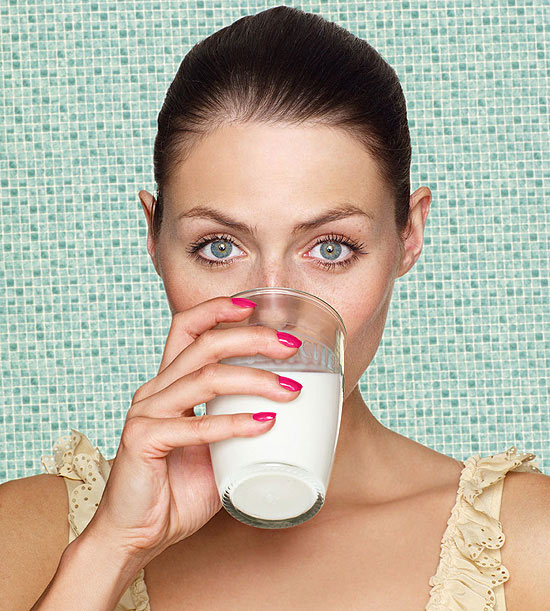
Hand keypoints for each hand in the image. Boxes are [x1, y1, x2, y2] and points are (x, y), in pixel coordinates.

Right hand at [83, 296, 301, 564]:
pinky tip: (265, 424)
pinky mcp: (142, 440)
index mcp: (170, 384)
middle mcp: (156, 390)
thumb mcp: (214, 448)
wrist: (135, 534)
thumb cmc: (176, 489)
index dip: (217, 310)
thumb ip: (237, 425)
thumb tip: (287, 415)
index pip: (186, 328)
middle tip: (289, 345)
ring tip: (290, 389)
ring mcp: (146, 412)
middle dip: (250, 338)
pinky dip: (234, 424)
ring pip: (204, 378)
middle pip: (204, 344)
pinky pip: (195, 426)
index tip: (254, 307)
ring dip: (254, 380)